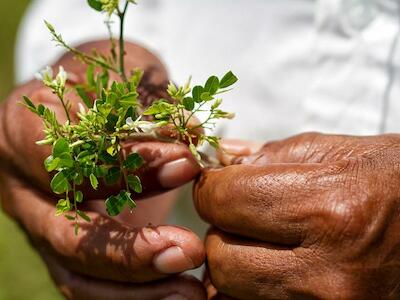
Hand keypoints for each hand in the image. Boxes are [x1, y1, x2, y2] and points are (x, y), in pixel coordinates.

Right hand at [0, 41, 205, 298]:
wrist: (82, 104)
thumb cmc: (102, 84)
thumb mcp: (122, 74)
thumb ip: (152, 102)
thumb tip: (192, 134)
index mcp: (24, 130)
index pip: (72, 157)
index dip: (128, 164)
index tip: (186, 162)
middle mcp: (23, 186)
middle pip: (67, 235)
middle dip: (130, 250)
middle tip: (190, 250)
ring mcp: (40, 223)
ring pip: (76, 274)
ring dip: (135, 289)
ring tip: (191, 292)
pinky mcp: (63, 246)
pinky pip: (91, 285)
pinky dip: (134, 296)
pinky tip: (177, 292)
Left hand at [194, 133, 399, 298]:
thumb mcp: (344, 152)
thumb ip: (275, 154)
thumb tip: (224, 157)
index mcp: (329, 209)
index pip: (224, 202)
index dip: (211, 188)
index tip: (218, 184)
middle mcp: (327, 272)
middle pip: (221, 257)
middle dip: (220, 230)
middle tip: (240, 216)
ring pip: (232, 292)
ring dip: (234, 263)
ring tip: (261, 241)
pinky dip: (250, 289)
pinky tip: (271, 267)